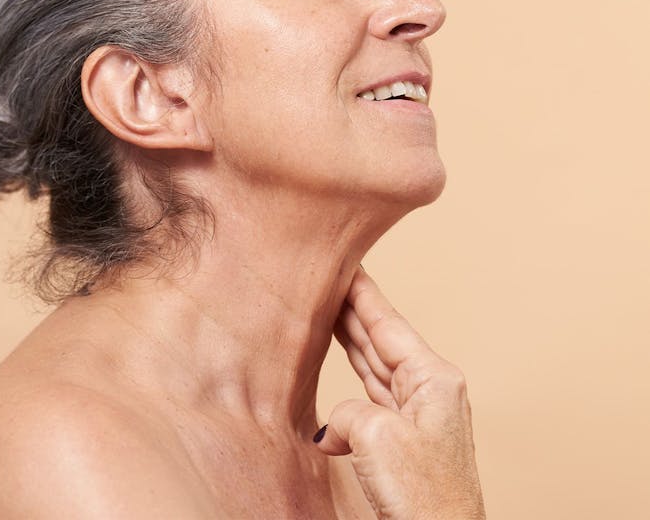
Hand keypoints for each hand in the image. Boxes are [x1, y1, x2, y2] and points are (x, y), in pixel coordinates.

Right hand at [314, 267, 485, 519]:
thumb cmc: (426, 500)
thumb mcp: (377, 438)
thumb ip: (349, 410)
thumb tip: (336, 428)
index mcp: (433, 378)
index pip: (387, 322)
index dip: (361, 290)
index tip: (345, 262)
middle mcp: (428, 390)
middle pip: (378, 339)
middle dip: (349, 309)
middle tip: (323, 279)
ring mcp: (415, 415)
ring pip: (372, 365)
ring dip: (346, 339)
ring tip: (324, 310)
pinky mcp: (402, 439)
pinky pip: (368, 396)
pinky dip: (347, 381)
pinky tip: (333, 368)